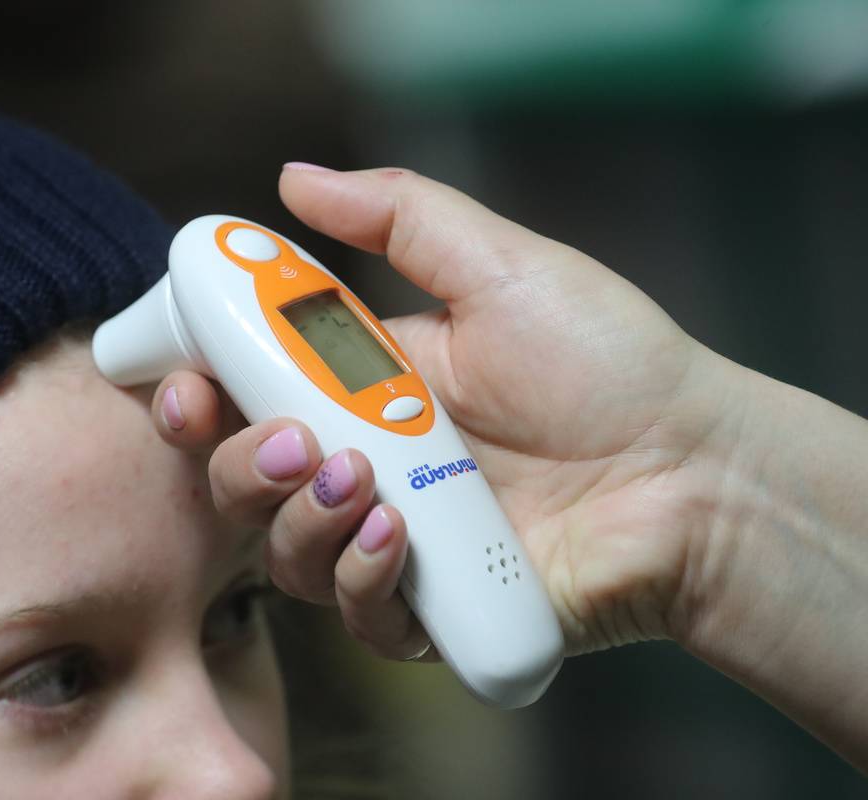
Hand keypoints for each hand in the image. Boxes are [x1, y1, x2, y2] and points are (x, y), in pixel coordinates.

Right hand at [152, 166, 740, 658]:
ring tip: (361, 480)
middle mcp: (365, 465)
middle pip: (242, 479)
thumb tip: (294, 178)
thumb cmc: (610, 366)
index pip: (244, 392)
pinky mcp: (427, 612)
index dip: (196, 392)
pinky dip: (358, 578)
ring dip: (296, 519)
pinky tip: (399, 538)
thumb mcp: (501, 268)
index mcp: (363, 387)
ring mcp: (391, 543)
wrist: (696, 471)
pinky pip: (354, 616)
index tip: (186, 380)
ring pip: (282, 555)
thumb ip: (398, 218)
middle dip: (235, 461)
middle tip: (287, 438)